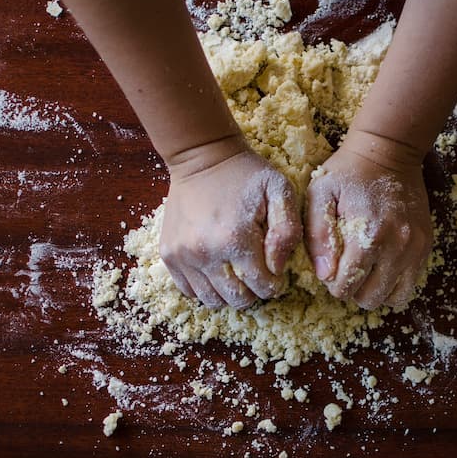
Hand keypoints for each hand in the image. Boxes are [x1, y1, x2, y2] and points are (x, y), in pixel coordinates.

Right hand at [160, 149, 301, 308]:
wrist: (202, 157)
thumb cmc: (246, 174)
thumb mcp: (280, 191)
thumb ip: (287, 231)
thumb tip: (277, 268)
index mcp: (235, 239)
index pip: (263, 287)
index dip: (274, 284)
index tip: (275, 271)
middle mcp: (205, 252)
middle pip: (237, 299)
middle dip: (253, 292)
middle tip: (257, 274)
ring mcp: (183, 256)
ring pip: (212, 300)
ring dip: (229, 294)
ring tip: (237, 274)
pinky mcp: (169, 254)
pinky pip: (189, 291)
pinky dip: (206, 288)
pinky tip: (216, 271)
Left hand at [305, 130, 432, 310]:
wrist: (389, 151)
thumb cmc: (348, 172)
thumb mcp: (320, 194)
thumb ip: (318, 236)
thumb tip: (325, 274)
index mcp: (368, 236)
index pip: (346, 286)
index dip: (332, 283)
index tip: (330, 266)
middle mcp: (397, 247)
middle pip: (370, 298)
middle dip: (352, 290)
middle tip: (346, 268)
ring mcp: (415, 248)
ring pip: (394, 298)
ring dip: (375, 291)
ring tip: (365, 271)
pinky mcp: (425, 246)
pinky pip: (411, 285)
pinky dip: (394, 284)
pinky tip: (381, 267)